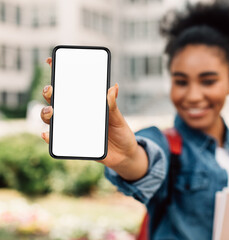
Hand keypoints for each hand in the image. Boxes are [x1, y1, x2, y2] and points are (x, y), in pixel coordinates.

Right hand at [40, 57, 147, 180]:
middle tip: (51, 90)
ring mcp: (72, 128)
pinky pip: (56, 141)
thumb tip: (113, 87)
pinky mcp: (72, 143)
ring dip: (46, 113)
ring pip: (52, 118)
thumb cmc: (121, 132)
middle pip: (56, 100)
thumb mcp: (119, 118)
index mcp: (87, 103)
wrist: (124, 154)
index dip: (59, 72)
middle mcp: (76, 113)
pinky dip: (49, 138)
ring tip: (51, 111)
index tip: (51, 61)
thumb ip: (113, 105)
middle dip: (49, 92)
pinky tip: (47, 134)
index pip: (70, 86)